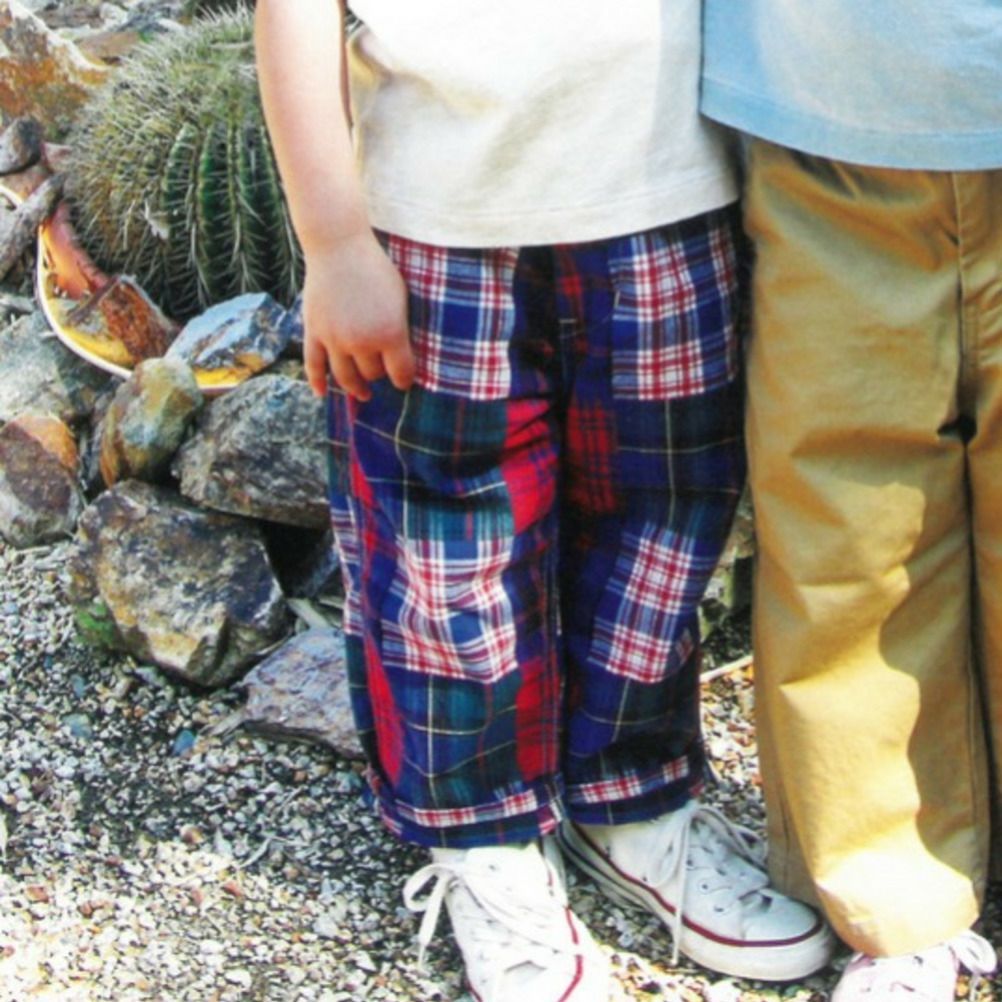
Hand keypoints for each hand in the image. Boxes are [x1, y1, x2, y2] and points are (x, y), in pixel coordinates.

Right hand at [301, 232, 414, 400]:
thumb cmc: (376, 268)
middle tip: (382, 373)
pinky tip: (322, 394)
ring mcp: (334, 339)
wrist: (339, 246)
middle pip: (372, 374)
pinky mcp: (314, 332)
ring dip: (355, 388)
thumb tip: (406, 355)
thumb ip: (402, 329)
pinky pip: (313, 366)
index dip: (404, 381)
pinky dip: (317, 382)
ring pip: (345, 377)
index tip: (404, 382)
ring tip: (363, 393)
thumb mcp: (401, 298)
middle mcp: (361, 341)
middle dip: (379, 374)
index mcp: (389, 333)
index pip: (401, 374)